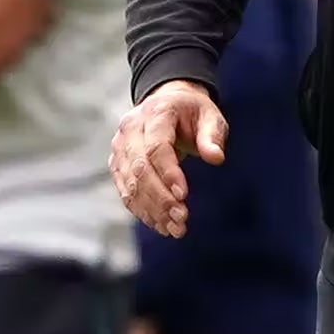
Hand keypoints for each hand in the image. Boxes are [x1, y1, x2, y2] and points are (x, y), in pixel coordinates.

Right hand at [109, 80, 226, 238]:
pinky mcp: (117, 163)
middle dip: (160, 198)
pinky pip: (125, 191)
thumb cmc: (192, 113)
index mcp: (155, 112)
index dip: (168, 173)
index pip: (156, 146)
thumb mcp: (210, 116)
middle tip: (182, 220)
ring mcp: (120, 146)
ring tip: (175, 229)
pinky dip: (142, 210)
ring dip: (152, 210)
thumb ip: (212, 136)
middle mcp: (131, 128)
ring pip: (130, 184)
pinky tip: (160, 225)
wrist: (167, 104)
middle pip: (140, 168)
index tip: (183, 195)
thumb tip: (216, 157)